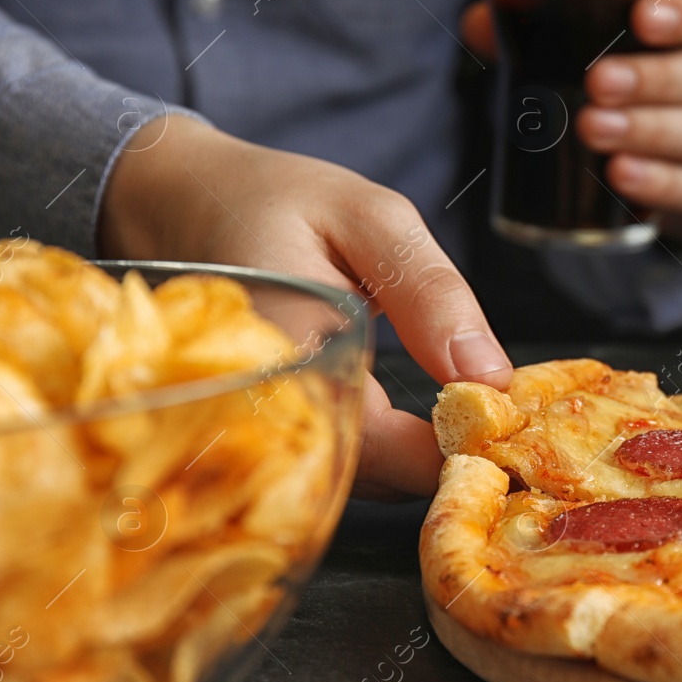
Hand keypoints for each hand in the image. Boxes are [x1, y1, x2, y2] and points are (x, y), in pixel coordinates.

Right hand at [99, 115, 511, 498]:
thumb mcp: (371, 219)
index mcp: (286, 349)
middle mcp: (259, 406)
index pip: (371, 441)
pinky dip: (383, 455)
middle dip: (436, 464)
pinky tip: (421, 428)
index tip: (501, 436)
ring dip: (411, 464)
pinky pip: (330, 466)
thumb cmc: (276, 201)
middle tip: (496, 434)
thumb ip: (431, 293)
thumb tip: (489, 375)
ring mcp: (253, 428)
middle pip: (363, 478)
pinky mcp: (264, 434)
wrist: (180, 200)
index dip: (443, 452)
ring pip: (349, 481)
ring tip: (467, 426)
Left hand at [462, 0, 681, 243]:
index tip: (642, 17)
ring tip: (595, 130)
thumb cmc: (658, 79)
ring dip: (655, 133)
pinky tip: (623, 177)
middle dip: (659, 81)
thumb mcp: (622, 42)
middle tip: (598, 84)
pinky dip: (665, 185)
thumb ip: (558, 26)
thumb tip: (484, 23)